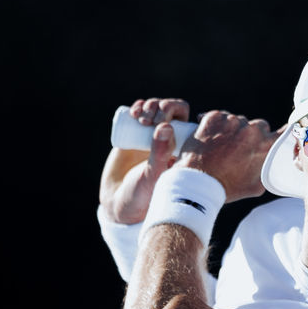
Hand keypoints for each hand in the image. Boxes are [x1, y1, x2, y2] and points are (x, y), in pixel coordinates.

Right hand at [98, 98, 188, 224]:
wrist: (120, 203)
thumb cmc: (143, 195)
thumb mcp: (153, 175)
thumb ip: (160, 154)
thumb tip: (166, 126)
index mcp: (183, 149)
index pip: (187, 121)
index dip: (177, 113)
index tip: (164, 120)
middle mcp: (171, 140)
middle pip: (172, 110)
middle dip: (161, 108)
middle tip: (149, 120)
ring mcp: (153, 135)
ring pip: (157, 108)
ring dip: (150, 105)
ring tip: (140, 118)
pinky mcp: (135, 133)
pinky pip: (140, 112)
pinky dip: (138, 106)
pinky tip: (134, 111)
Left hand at [178, 110, 274, 202]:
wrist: (198, 182)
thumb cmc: (227, 187)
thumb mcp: (256, 187)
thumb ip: (267, 171)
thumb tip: (272, 165)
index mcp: (266, 145)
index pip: (285, 131)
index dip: (282, 131)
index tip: (276, 134)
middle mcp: (252, 129)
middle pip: (258, 126)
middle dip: (251, 135)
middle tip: (238, 148)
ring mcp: (232, 121)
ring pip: (237, 121)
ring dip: (231, 130)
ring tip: (220, 147)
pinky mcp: (214, 117)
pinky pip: (219, 117)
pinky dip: (215, 125)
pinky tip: (210, 139)